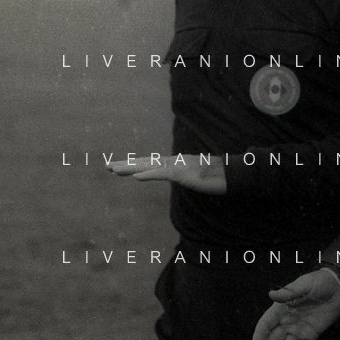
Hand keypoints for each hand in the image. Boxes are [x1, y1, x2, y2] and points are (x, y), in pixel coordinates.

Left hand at [108, 154, 226, 193]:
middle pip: (145, 162)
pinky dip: (149, 175)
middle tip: (107, 167)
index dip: (134, 164)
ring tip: (114, 170)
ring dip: (131, 168)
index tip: (119, 167)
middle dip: (126, 165)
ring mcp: (177, 166)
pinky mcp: (183, 173)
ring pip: (149, 166)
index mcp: (176, 163)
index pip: (151, 163)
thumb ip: (187, 176)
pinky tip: (136, 178)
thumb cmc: (218, 176)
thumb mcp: (197, 177)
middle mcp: (173, 162)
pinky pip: (162, 174)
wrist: (233, 174)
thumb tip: (182, 176)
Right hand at [251, 268, 339, 339]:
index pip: (267, 322)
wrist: (337, 288)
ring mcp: (298, 329)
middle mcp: (286, 321)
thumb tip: (271, 294)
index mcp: (281, 308)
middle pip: (274, 337)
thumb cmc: (318, 282)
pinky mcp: (310, 335)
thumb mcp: (303, 284)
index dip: (260, 333)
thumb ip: (289, 293)